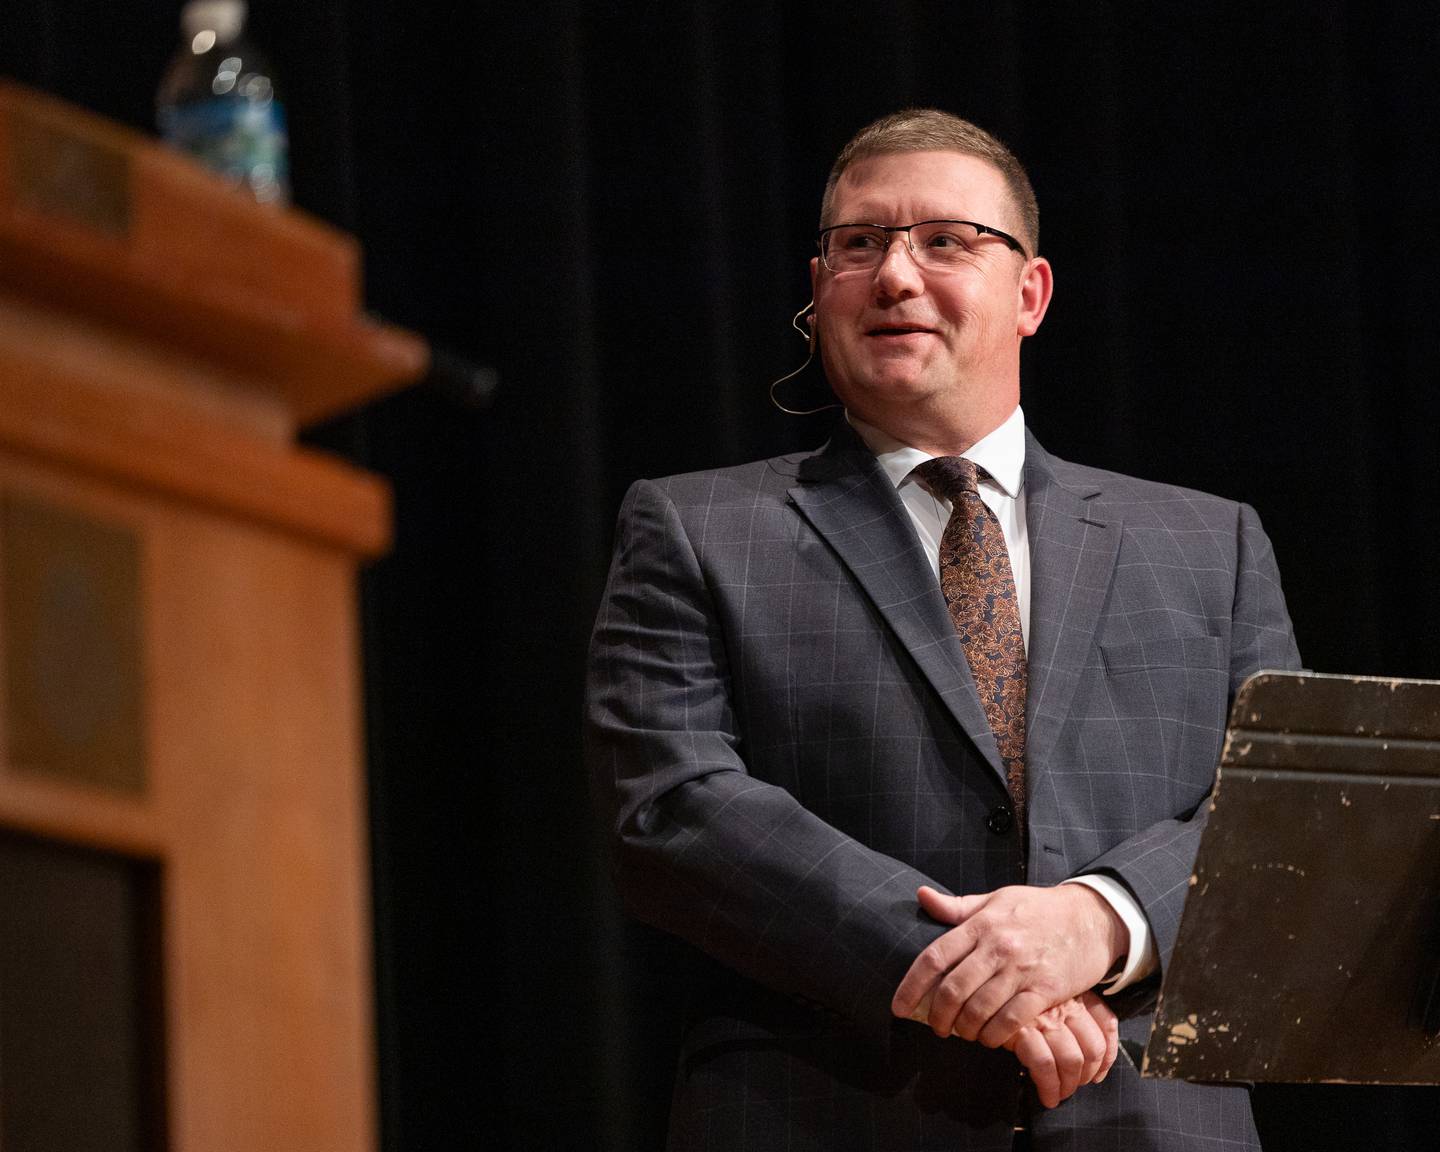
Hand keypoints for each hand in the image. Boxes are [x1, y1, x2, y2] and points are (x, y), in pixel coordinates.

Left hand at [892, 884, 1125, 1047]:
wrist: (1090, 917)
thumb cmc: (1037, 909)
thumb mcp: (996, 900)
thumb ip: (957, 906)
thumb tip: (921, 895)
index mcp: (981, 923)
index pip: (935, 957)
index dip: (911, 985)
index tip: (898, 1006)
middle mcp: (998, 946)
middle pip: (953, 989)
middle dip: (937, 1016)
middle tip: (935, 1027)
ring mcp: (1022, 969)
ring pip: (980, 1010)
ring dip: (965, 1029)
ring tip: (962, 1033)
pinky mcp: (1046, 990)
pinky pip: (1012, 1021)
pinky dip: (995, 1035)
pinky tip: (990, 1038)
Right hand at [1006, 991, 1118, 1107]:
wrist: (965, 981)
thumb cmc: (1003, 989)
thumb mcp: (1039, 988)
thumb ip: (1062, 1004)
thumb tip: (1091, 1045)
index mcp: (1070, 990)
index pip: (1105, 1020)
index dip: (1109, 1053)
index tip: (1099, 1071)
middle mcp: (1062, 1001)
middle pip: (1093, 1046)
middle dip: (1086, 1075)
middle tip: (1073, 1087)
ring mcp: (1042, 1015)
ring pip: (1072, 1059)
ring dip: (1068, 1085)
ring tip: (1058, 1095)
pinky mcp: (1020, 1028)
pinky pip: (1044, 1065)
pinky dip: (1048, 1086)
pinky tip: (1044, 1095)